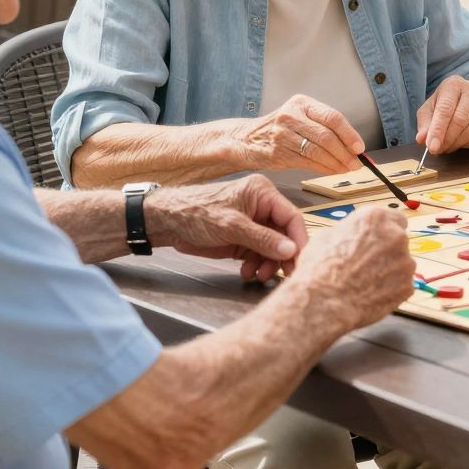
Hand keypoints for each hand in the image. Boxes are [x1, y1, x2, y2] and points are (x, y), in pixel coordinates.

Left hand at [148, 175, 305, 283]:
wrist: (168, 223)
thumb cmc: (196, 213)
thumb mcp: (233, 226)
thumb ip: (263, 239)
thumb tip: (291, 250)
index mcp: (263, 194)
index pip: (292, 217)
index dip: (299, 239)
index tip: (301, 260)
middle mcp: (262, 207)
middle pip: (284, 234)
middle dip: (282, 255)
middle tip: (283, 274)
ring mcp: (252, 224)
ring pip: (273, 247)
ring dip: (268, 263)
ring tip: (259, 275)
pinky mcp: (243, 238)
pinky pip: (259, 254)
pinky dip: (256, 265)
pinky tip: (247, 271)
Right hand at [224, 95, 366, 175]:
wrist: (246, 139)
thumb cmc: (281, 129)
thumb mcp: (300, 117)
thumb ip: (323, 127)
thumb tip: (353, 146)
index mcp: (302, 103)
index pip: (332, 117)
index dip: (349, 134)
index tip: (359, 147)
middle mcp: (291, 115)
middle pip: (326, 136)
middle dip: (345, 153)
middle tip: (356, 164)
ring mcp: (282, 134)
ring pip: (317, 151)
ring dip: (336, 163)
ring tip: (346, 169)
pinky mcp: (277, 152)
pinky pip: (307, 162)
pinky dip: (323, 168)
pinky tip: (331, 171)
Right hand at [286, 207, 415, 331]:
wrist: (324, 304)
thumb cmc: (319, 270)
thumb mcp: (325, 237)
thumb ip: (348, 230)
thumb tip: (351, 233)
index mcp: (375, 218)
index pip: (394, 218)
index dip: (384, 231)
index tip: (377, 241)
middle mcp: (395, 235)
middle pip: (398, 240)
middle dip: (387, 251)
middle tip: (368, 265)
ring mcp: (405, 261)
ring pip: (402, 264)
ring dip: (390, 270)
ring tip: (366, 283)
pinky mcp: (407, 285)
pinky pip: (402, 285)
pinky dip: (391, 290)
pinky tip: (372, 295)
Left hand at [416, 76, 468, 153]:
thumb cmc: (453, 101)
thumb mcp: (434, 104)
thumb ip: (425, 121)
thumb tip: (422, 139)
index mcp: (454, 85)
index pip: (445, 110)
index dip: (437, 130)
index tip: (432, 147)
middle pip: (459, 121)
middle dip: (447, 140)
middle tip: (438, 150)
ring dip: (457, 144)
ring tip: (448, 146)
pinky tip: (462, 142)